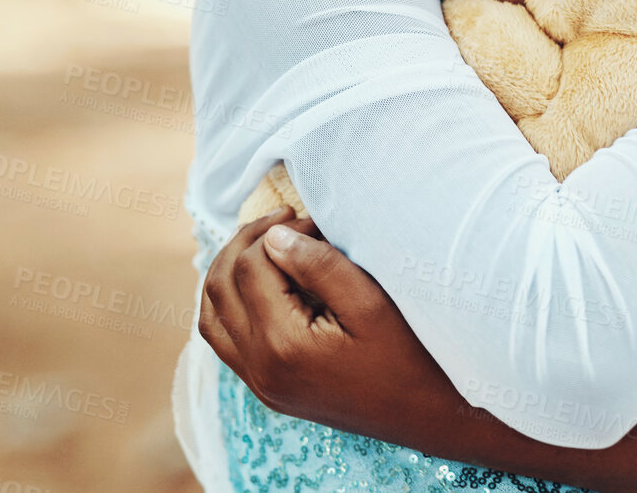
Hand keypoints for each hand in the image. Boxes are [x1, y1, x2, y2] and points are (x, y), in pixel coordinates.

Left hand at [198, 209, 458, 447]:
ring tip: (265, 245)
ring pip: (212, 315)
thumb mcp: (370, 303)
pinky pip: (224, 341)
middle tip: (283, 220)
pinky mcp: (266, 389)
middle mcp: (259, 368)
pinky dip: (228, 305)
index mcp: (283, 344)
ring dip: (229, 272)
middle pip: (220, 285)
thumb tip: (275, 236)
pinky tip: (257, 285)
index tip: (315, 222)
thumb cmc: (408, 356)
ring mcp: (259, 383)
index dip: (278, 232)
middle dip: (245, 243)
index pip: (251, 267)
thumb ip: (320, 266)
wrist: (424, 415)